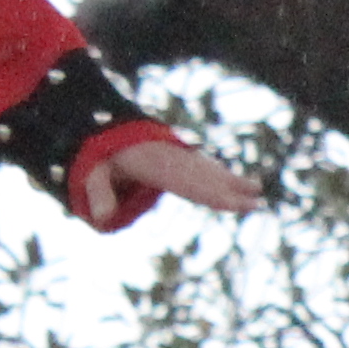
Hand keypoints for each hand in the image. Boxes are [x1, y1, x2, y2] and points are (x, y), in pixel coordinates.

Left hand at [93, 136, 265, 217]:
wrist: (104, 127)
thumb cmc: (99, 154)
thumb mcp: (92, 172)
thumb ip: (99, 194)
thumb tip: (101, 220)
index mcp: (155, 163)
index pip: (189, 184)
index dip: (213, 194)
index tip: (233, 204)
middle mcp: (172, 158)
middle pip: (205, 177)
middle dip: (231, 190)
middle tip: (256, 202)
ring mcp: (177, 155)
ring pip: (208, 169)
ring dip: (231, 180)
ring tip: (256, 190)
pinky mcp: (177, 156)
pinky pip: (204, 166)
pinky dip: (221, 174)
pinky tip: (237, 180)